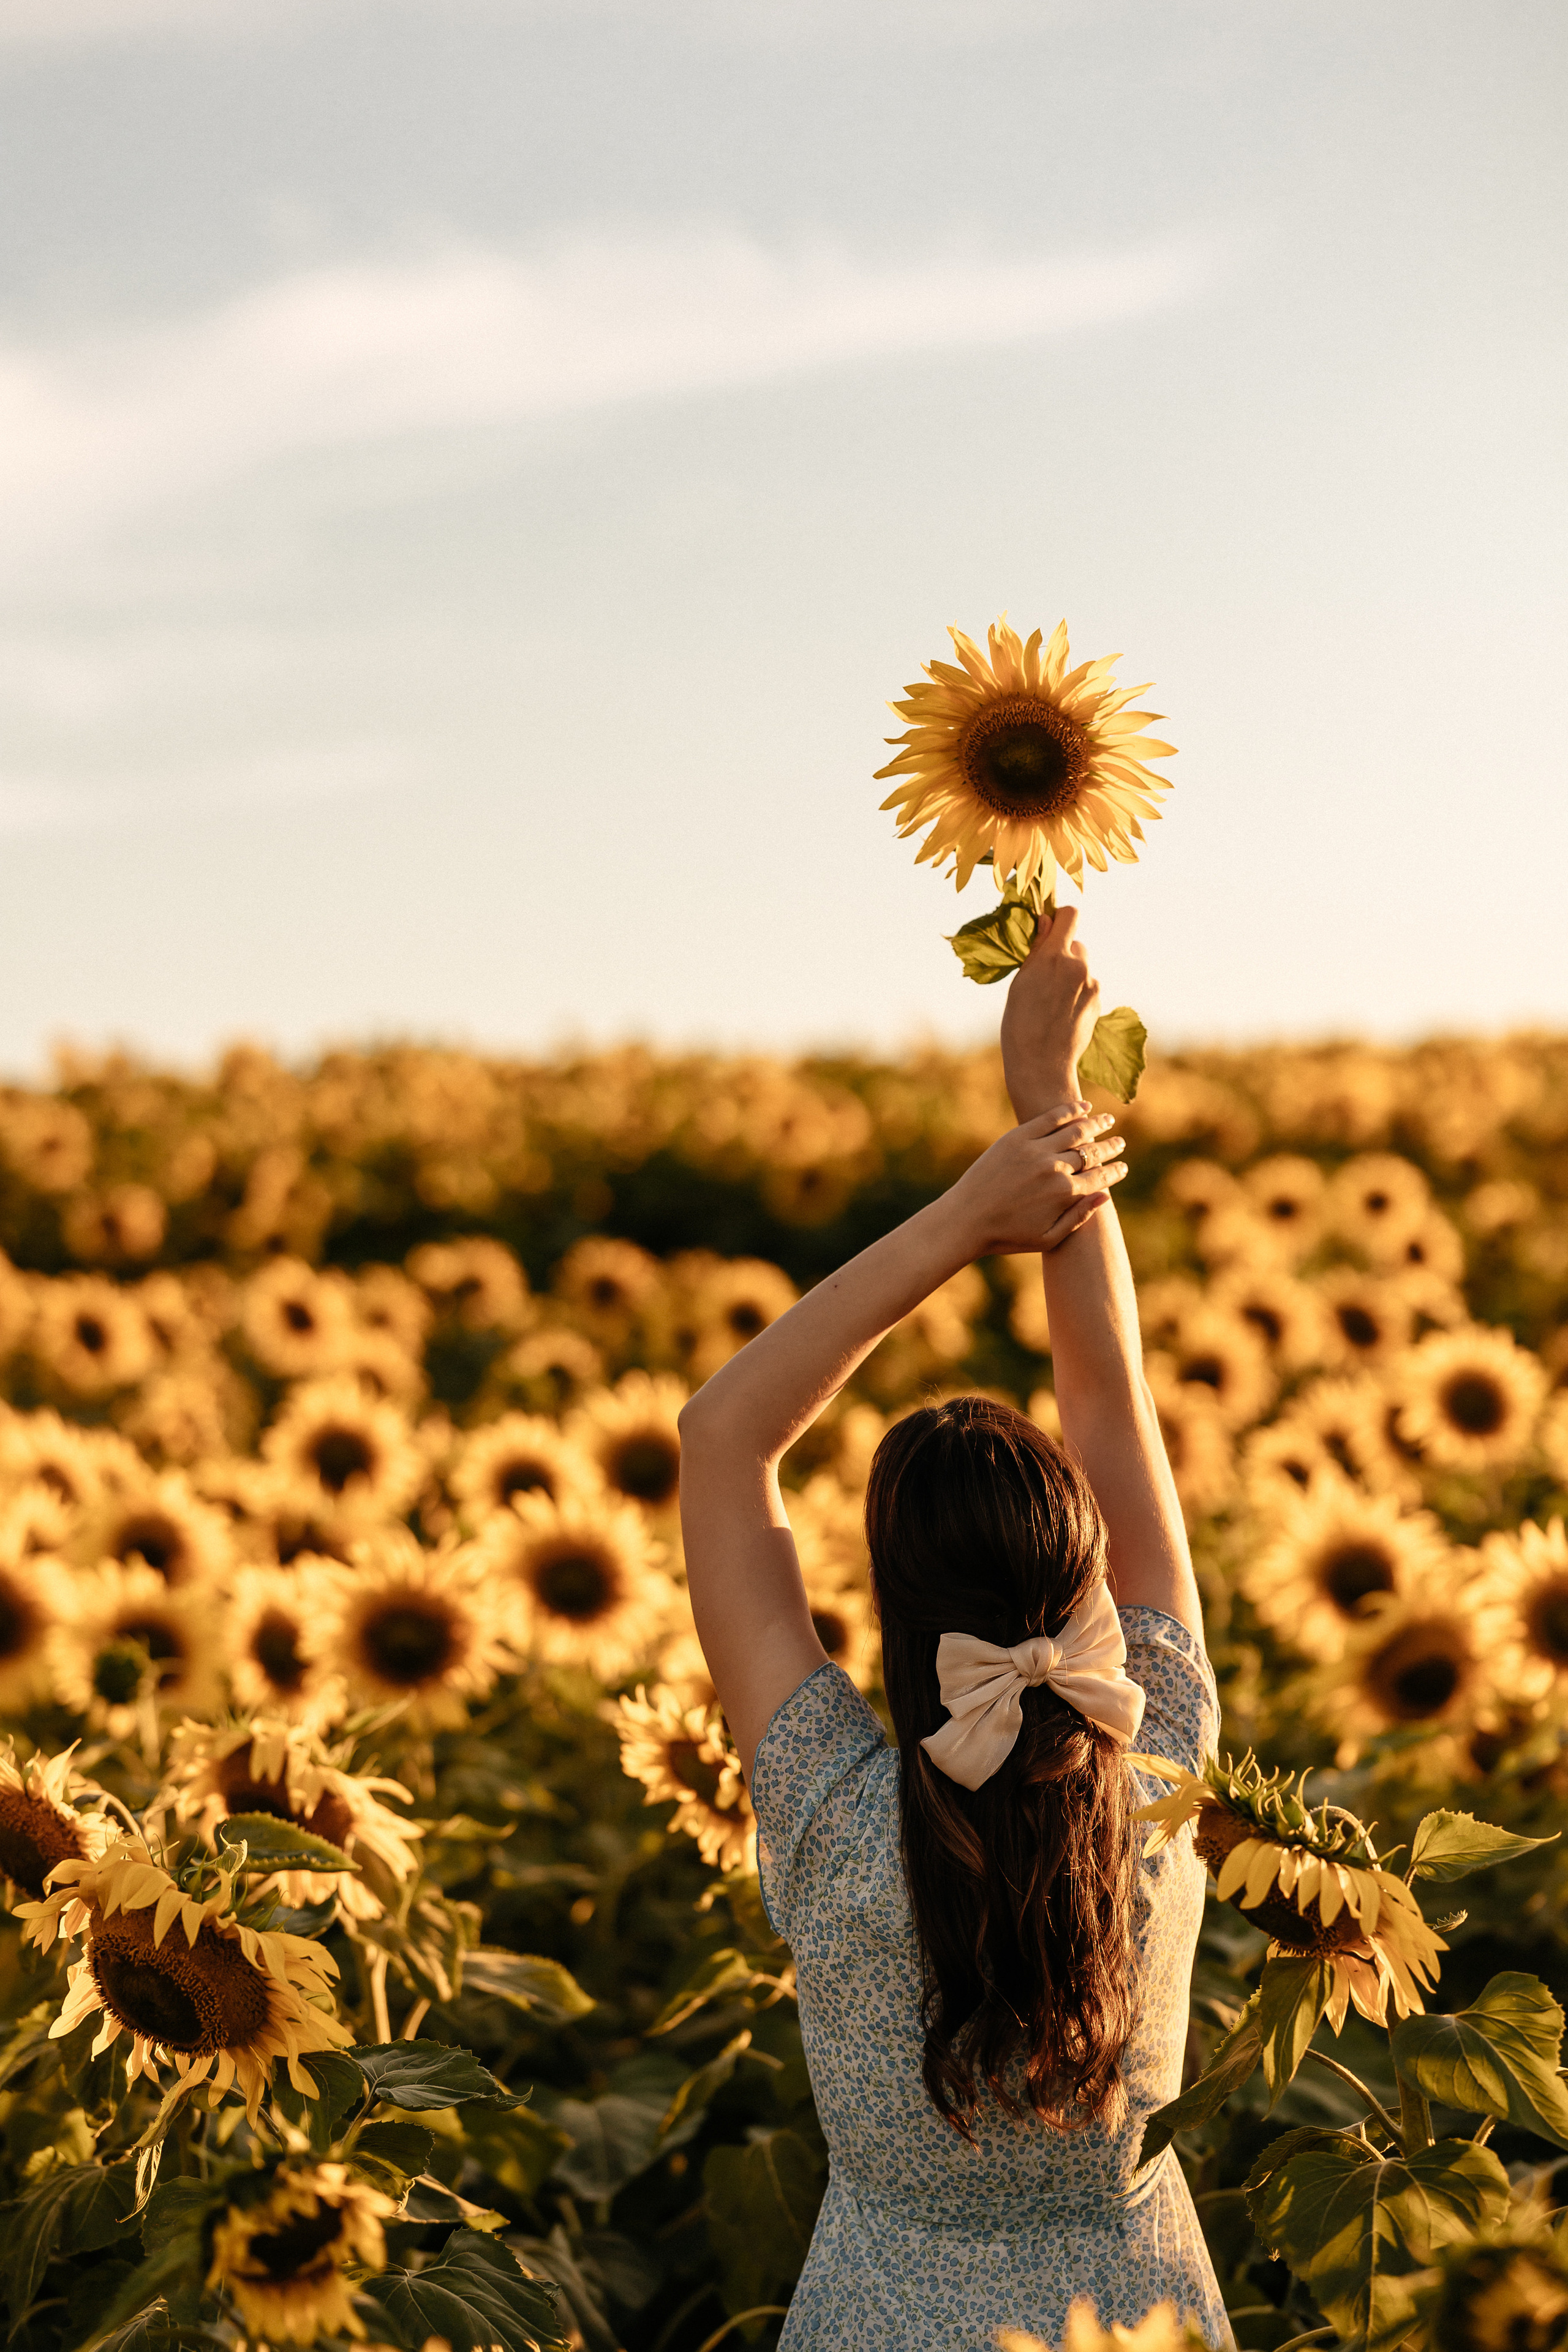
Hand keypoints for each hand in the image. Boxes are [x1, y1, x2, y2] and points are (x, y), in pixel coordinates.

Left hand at [947, 1103, 1127, 1257]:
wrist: (966, 1219)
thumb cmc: (1007, 1236)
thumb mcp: (1048, 1238)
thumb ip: (1079, 1218)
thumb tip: (1105, 1196)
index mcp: (1064, 1194)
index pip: (1100, 1177)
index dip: (1115, 1171)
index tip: (1124, 1167)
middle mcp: (1054, 1168)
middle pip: (1092, 1151)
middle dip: (1111, 1146)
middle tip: (1121, 1142)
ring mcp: (1035, 1149)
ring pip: (1075, 1130)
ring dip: (1096, 1123)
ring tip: (1107, 1120)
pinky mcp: (1017, 1137)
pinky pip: (1050, 1118)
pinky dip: (1070, 1110)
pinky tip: (1084, 1107)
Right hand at [1000, 904, 1101, 1121]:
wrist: (1042, 1064)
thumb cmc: (1020, 1025)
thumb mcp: (1021, 982)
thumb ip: (1037, 951)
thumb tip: (1047, 921)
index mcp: (1053, 957)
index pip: (1069, 915)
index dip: (1060, 917)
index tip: (1050, 927)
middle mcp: (1077, 966)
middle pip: (1076, 944)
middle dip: (1063, 953)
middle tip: (1045, 976)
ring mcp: (1091, 984)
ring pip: (1082, 967)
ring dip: (1071, 975)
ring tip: (1052, 1001)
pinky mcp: (1098, 1001)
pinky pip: (1087, 987)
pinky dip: (1077, 994)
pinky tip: (1062, 1014)